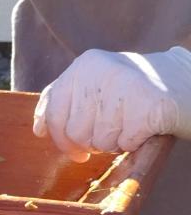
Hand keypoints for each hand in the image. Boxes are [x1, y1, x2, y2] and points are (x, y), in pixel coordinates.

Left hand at [33, 46, 190, 160]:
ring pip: (100, 141)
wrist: (186, 84)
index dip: (60, 138)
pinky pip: (125, 143)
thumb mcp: (94, 84)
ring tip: (129, 125)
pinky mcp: (148, 105)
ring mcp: (125, 86)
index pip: (53, 112)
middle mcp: (101, 71)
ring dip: (115, 143)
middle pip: (75, 131)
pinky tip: (143, 128)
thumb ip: (63, 101)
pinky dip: (134, 143)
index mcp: (83, 64)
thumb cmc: (133, 90)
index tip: (73, 150)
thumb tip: (39, 129)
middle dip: (91, 142)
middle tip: (112, 131)